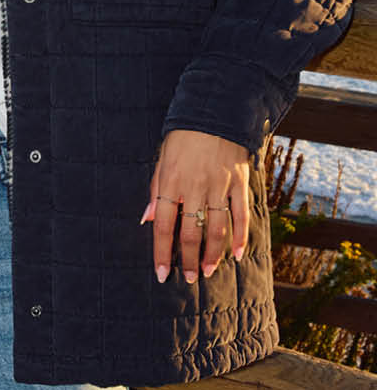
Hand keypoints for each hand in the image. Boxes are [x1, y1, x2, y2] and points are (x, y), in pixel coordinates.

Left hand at [142, 129, 249, 285]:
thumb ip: (156, 191)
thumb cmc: (183, 138)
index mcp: (171, 182)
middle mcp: (194, 187)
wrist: (214, 111)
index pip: (163, 225)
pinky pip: (241, 215)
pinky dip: (240, 237)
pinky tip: (236, 255)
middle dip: (188, 260)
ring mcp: (219, 185)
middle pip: (190, 232)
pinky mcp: (239, 182)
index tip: (162, 274)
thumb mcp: (162, 160)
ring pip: (216, 229)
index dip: (162, 252)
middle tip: (189, 279)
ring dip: (213, 255)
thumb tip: (148, 219)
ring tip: (208, 271)